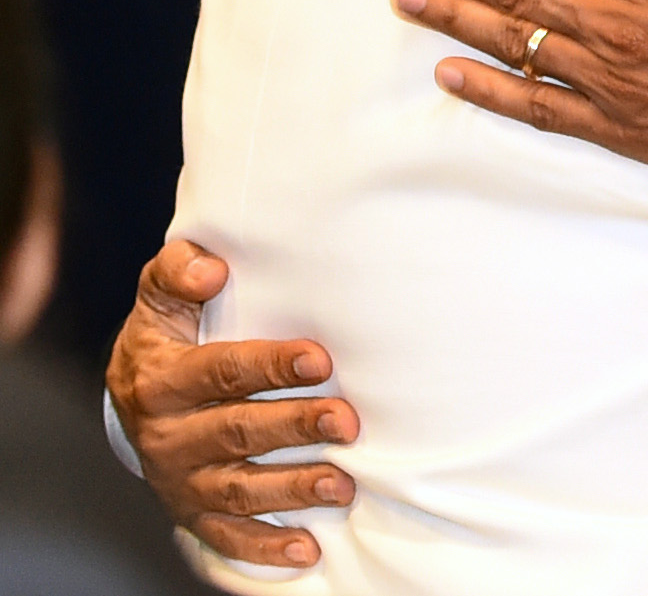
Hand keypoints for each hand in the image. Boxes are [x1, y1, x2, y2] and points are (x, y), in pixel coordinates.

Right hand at [105, 240, 359, 566]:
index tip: (319, 359)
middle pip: (237, 432)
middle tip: (347, 421)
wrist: (131, 392)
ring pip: (239, 490)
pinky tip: (306, 548)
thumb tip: (210, 267)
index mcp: (161, 380)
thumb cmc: (167, 333)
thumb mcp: (161, 296)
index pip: (221, 371)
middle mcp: (168, 435)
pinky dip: (265, 546)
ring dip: (292, 490)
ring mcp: (180, 480)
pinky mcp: (191, 512)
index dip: (270, 365)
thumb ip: (178, 271)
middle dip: (295, 427)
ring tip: (343, 484)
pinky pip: (227, 536)